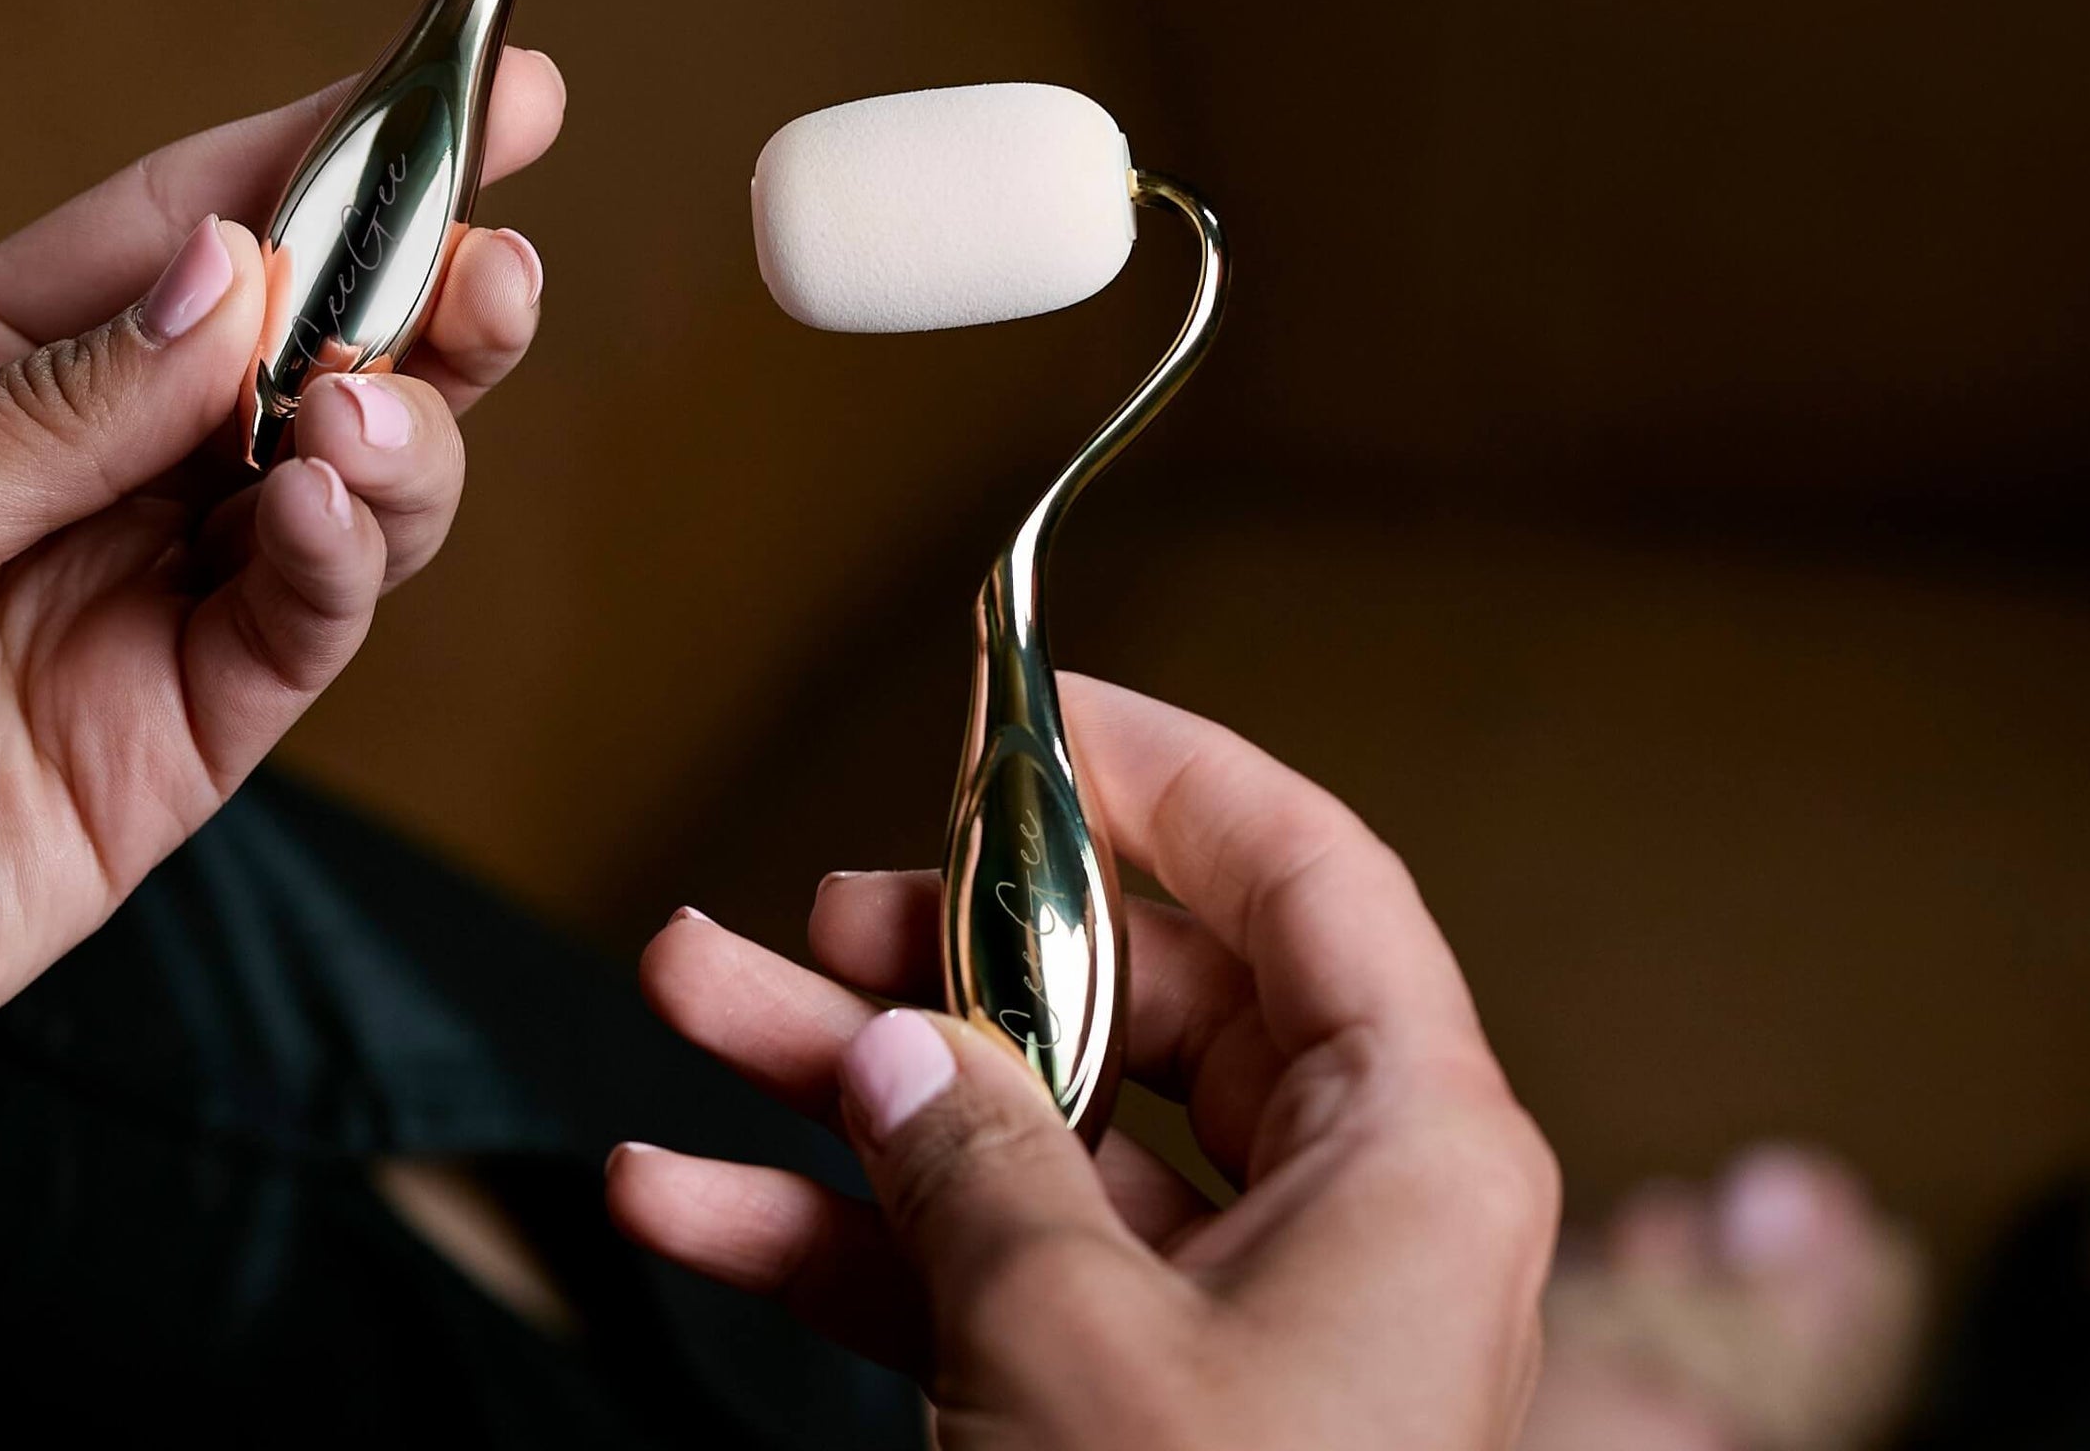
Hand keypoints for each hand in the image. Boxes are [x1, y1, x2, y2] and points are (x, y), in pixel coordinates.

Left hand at [0, 51, 564, 1143]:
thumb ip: (57, 399)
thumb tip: (236, 275)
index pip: (185, 228)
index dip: (338, 154)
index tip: (495, 91)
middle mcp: (80, 470)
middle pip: (298, 348)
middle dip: (416, 290)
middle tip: (492, 264)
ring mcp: (141, 601)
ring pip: (342, 482)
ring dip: (398, 427)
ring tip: (374, 412)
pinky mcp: (182, 738)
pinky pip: (304, 627)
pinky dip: (348, 560)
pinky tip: (338, 508)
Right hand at [610, 674, 1558, 1447]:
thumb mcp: (1073, 1338)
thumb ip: (972, 1156)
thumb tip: (897, 1043)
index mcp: (1408, 1146)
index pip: (1304, 876)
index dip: (1165, 774)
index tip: (1021, 709)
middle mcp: (1333, 1211)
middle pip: (1133, 1003)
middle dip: (942, 948)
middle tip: (810, 903)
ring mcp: (1223, 1320)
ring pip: (1024, 1136)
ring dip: (843, 1078)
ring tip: (681, 994)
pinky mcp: (1124, 1413)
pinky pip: (976, 1277)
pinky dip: (837, 1241)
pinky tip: (686, 1200)